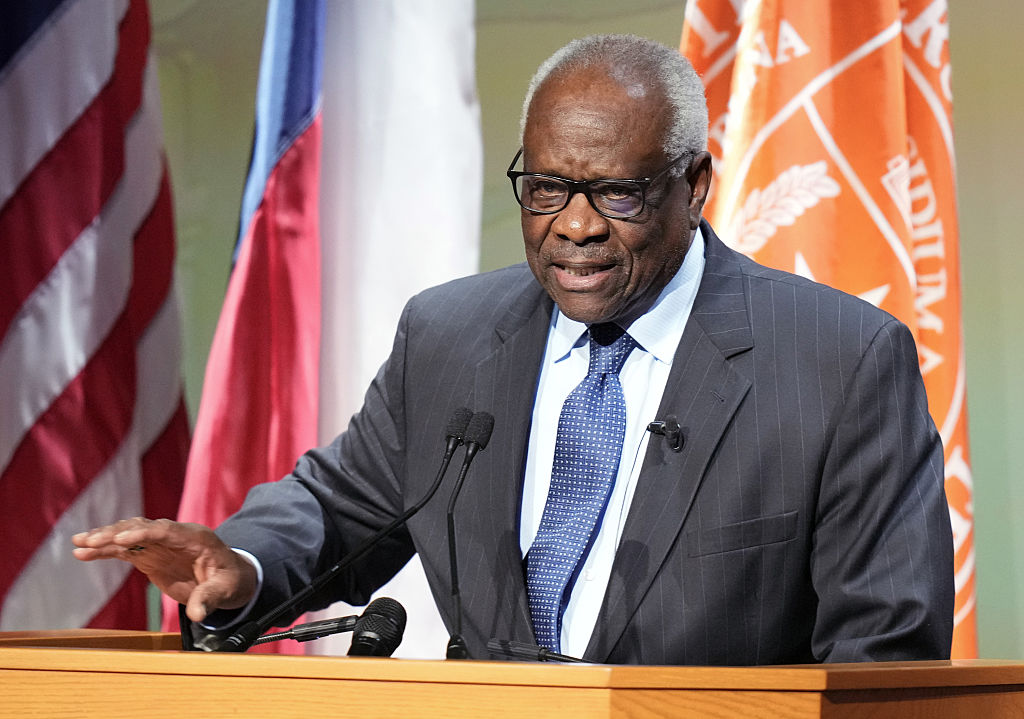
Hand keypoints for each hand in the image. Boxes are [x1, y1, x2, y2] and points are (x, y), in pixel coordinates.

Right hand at [72, 517, 257, 622]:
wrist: (228, 577)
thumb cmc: (230, 581)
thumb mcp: (226, 590)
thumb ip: (210, 599)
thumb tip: (198, 615)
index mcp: (195, 538)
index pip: (166, 531)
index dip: (143, 534)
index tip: (120, 539)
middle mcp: (174, 535)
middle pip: (142, 529)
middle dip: (116, 533)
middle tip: (91, 540)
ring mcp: (160, 544)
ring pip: (129, 535)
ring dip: (104, 538)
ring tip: (79, 543)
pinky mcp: (150, 555)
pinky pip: (124, 550)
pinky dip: (104, 550)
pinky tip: (83, 553)